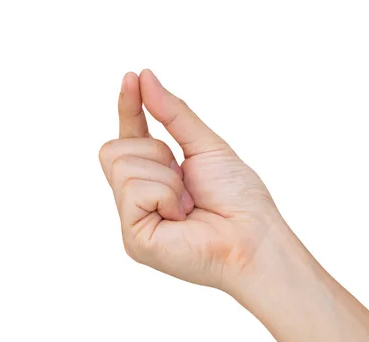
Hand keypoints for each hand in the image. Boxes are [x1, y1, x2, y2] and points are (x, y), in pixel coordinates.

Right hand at [99, 70, 283, 290]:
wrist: (255, 235)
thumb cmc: (238, 197)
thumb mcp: (206, 146)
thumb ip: (173, 114)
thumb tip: (145, 77)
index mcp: (156, 176)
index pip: (130, 135)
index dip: (129, 107)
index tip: (132, 78)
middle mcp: (139, 197)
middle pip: (113, 149)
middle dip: (154, 151)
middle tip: (184, 177)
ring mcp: (134, 219)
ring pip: (121, 166)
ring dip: (165, 177)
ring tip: (188, 202)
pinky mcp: (134, 238)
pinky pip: (132, 191)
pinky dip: (164, 194)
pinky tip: (182, 216)